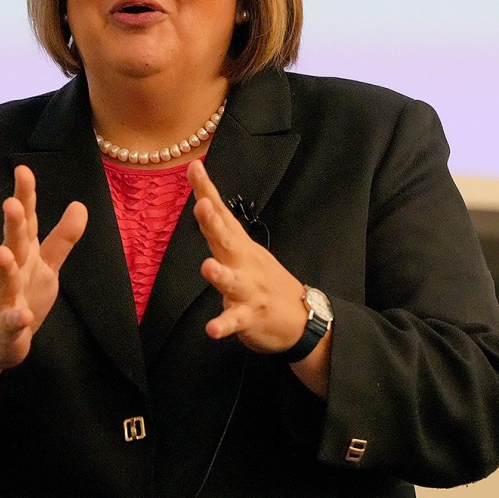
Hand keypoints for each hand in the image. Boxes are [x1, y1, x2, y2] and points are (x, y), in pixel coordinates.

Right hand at [0, 166, 86, 436]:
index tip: (23, 168)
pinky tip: (21, 316)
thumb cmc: (20, 296)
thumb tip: (80, 204)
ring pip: (4, 280)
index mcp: (25, 255)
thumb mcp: (45, 266)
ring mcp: (5, 298)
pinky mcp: (6, 327)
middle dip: (13, 224)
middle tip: (11, 202)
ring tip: (2, 251)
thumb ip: (62, 238)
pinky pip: (10, 322)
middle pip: (14, 244)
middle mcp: (12, 271)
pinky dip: (15, 319)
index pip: (27, 222)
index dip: (25, 196)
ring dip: (4, 267)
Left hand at [187, 159, 306, 353]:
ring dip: (220, 275)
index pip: (222, 214)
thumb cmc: (265, 281)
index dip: (207, 190)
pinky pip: (235, 321)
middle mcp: (245, 264)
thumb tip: (203, 201)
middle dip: (214, 223)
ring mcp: (249, 290)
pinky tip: (212, 330)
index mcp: (241, 247)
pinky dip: (224, 325)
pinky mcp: (251, 316)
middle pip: (227, 240)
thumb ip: (223, 231)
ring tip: (207, 267)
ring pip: (232, 282)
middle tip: (202, 205)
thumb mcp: (245, 251)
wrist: (304, 317)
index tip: (194, 167)